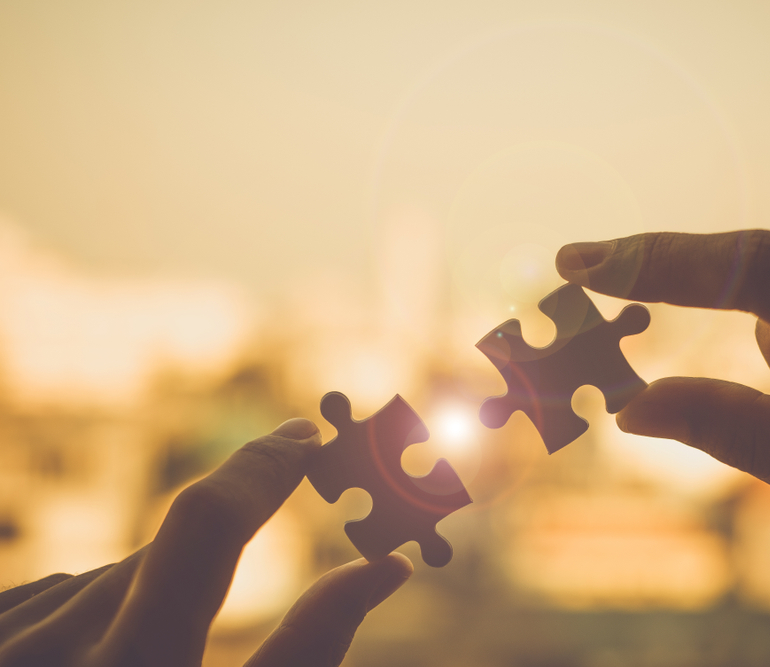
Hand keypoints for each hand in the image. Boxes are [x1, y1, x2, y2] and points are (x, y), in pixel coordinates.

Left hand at [0, 418, 412, 665]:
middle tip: (187, 642)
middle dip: (200, 570)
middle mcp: (55, 652)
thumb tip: (387, 569)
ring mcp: (1, 648)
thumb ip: (312, 647)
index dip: (266, 463)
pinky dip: (80, 618)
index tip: (311, 434)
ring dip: (134, 602)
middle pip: (157, 553)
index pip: (210, 520)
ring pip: (99, 578)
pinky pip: (44, 599)